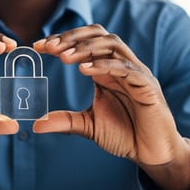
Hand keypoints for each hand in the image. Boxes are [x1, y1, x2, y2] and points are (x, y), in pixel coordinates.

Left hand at [32, 25, 189, 189]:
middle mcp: (121, 66)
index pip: (84, 43)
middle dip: (72, 38)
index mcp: (106, 70)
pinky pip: (126, 68)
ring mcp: (135, 73)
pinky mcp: (147, 86)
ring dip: (86, 48)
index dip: (62, 40)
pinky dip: (105, 65)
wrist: (152, 154)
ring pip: (112, 45)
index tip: (38, 46)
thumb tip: (36, 125)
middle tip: (49, 47)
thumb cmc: (126, 135)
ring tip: (63, 57)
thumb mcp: (89, 126)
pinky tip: (85, 69)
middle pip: (98, 35)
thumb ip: (65, 121)